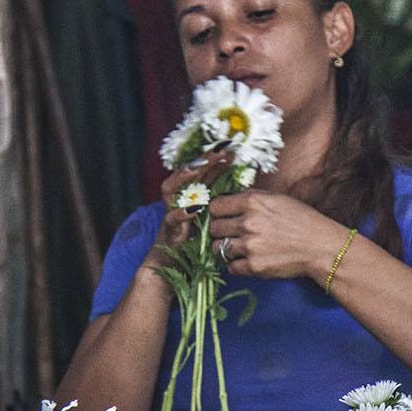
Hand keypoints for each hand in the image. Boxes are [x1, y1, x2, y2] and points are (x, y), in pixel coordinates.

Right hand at [134, 151, 232, 287]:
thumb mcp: (213, 217)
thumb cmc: (196, 240)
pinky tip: (193, 208)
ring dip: (186, 177)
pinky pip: (172, 218)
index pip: (202, 171)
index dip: (214, 158)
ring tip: (199, 167)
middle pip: (188, 173)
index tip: (230, 147)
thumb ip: (222, 199)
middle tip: (219, 150)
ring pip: (173, 188)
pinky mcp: (169, 230)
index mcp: (192, 194)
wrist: (173, 263)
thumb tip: (242, 184)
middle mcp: (179, 199)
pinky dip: (182, 213)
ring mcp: (171, 212)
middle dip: (203, 160)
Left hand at [208, 191, 344, 280]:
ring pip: (217, 248)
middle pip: (213, 228)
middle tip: (228, 233)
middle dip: (219, 230)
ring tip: (235, 248)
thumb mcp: (277, 199)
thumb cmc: (303, 221)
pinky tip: (246, 260)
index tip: (221, 216)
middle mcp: (248, 223)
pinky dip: (235, 265)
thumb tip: (229, 200)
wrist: (320, 247)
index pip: (215, 206)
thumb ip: (252, 198)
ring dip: (223, 248)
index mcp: (252, 202)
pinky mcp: (254, 267)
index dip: (217, 212)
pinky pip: (230, 267)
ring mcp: (250, 246)